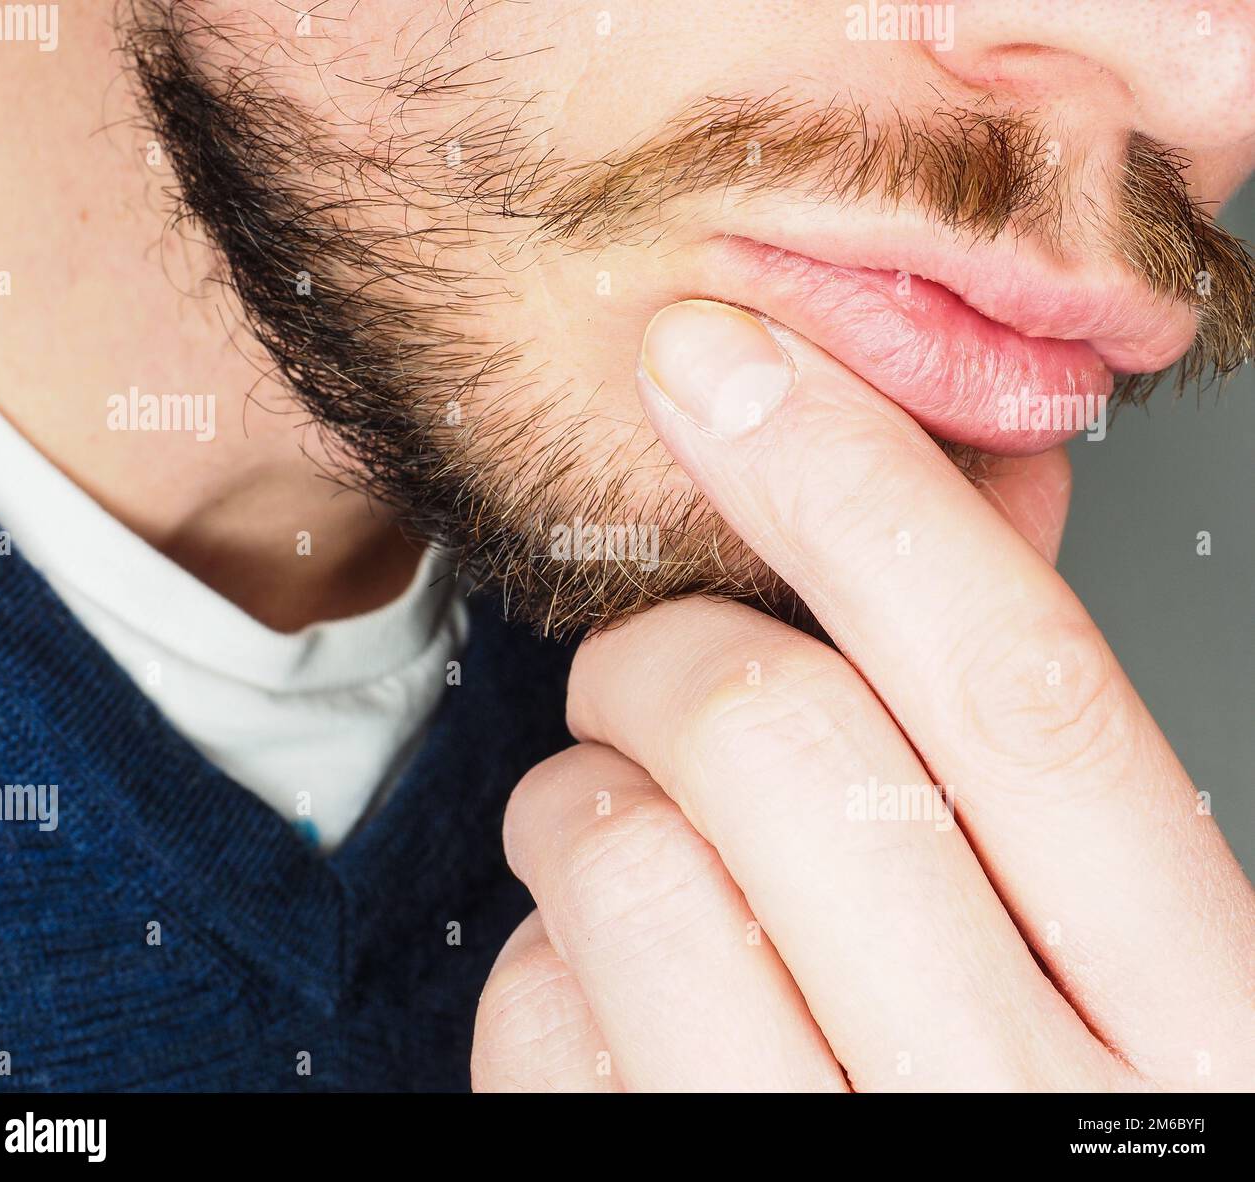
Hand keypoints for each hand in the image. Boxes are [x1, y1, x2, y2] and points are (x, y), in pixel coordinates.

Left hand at [471, 300, 1254, 1092]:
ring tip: (624, 834)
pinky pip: (539, 1000)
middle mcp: (1022, 1110)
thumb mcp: (1097, 947)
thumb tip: (983, 479)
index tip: (720, 356)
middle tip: (642, 668)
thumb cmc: (1019, 1105)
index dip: (861, 483)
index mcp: (1188, 1017)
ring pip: (621, 856)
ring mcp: (828, 1169)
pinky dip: (546, 955)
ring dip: (583, 798)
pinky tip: (614, 987)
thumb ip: (1026, 733)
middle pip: (781, 740)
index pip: (1022, 681)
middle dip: (662, 653)